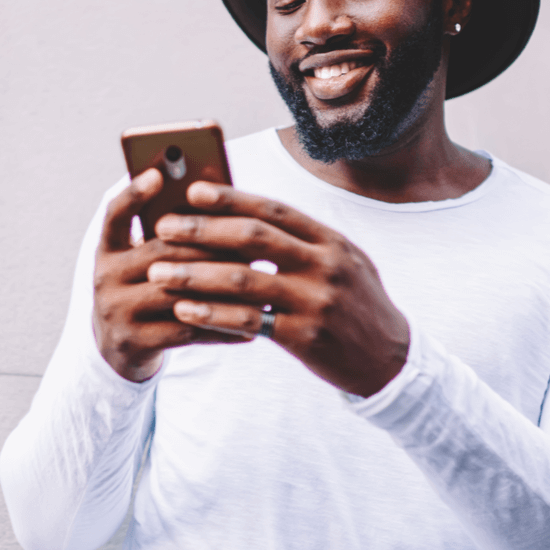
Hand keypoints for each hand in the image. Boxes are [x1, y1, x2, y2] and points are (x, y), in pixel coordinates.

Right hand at [93, 169, 253, 381]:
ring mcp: (117, 310)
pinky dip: (221, 327)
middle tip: (252, 239)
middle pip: (160, 252)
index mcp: (108, 249)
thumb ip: (168, 239)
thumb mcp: (143, 263)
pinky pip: (186, 331)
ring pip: (176, 292)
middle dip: (209, 244)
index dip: (134, 193)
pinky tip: (252, 326)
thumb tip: (220, 208)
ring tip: (260, 279)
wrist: (118, 350)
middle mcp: (105, 277)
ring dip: (221, 286)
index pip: (115, 214)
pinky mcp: (134, 341)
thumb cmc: (146, 293)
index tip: (158, 173)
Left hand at [147, 182, 409, 396]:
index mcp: (331, 240)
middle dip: (202, 230)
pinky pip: (249, 322)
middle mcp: (325, 265)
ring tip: (158, 271)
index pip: (273, 209)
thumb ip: (303, 241)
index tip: (191, 190)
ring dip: (194, 274)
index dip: (230, 197)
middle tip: (162, 227)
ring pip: (244, 280)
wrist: (391, 360)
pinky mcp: (305, 337)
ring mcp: (316, 301)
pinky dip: (212, 314)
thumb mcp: (343, 263)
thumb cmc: (354, 306)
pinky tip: (184, 310)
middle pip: (253, 238)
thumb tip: (246, 215)